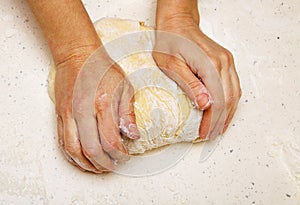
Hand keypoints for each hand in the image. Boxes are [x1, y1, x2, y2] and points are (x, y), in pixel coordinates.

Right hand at [55, 47, 139, 172]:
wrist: (77, 56)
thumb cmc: (102, 69)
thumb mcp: (125, 87)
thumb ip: (128, 114)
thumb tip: (133, 135)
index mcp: (102, 103)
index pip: (111, 140)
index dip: (120, 154)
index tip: (125, 156)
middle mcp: (82, 111)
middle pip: (91, 150)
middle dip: (104, 164)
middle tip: (113, 165)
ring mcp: (68, 114)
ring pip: (73, 150)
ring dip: (87, 164)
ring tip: (99, 166)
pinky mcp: (60, 115)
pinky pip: (62, 142)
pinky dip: (72, 155)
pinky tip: (82, 159)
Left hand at [154, 0, 240, 139]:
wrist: (177, 24)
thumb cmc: (170, 42)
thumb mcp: (171, 65)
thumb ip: (190, 84)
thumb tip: (206, 104)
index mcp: (210, 64)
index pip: (217, 100)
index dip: (212, 120)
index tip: (204, 133)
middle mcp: (223, 62)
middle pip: (228, 99)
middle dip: (220, 121)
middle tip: (211, 135)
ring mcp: (227, 61)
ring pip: (234, 94)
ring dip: (228, 114)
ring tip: (220, 129)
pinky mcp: (226, 61)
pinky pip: (233, 86)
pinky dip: (231, 102)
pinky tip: (225, 112)